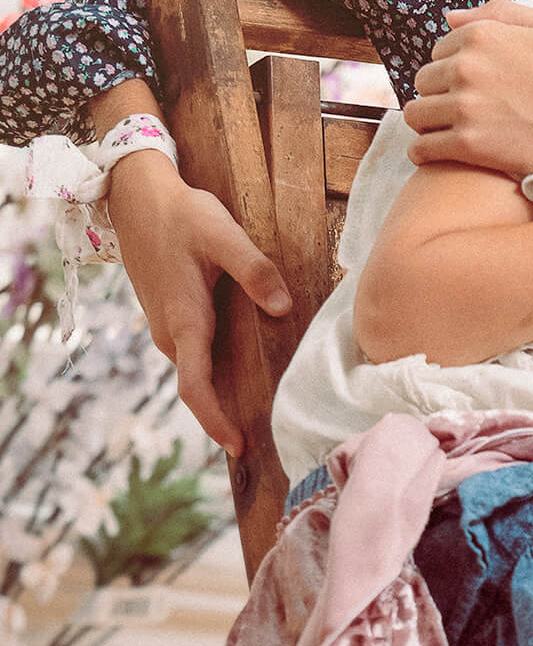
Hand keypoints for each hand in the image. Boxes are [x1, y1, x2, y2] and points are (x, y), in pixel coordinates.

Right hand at [107, 152, 291, 455]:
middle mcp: (172, 333)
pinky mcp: (171, 316)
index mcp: (184, 321)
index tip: (238, 447)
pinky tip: (246, 371)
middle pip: (200, 387)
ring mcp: (168, 326)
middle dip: (227, 416)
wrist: (138, 198)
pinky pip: (195, 354)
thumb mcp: (223, 235)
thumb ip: (254, 270)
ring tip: (262, 413)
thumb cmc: (182, 215)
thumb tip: (281, 307)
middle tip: (267, 440)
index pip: (196, 387)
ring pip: (198, 370)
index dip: (216, 420)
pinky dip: (217, 370)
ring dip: (223, 394)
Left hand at [404, 2, 532, 191]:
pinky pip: (422, 148)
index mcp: (484, 35)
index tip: (471, 83)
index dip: (453, 66)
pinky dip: (423, 152)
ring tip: (446, 130)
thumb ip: (500, 13)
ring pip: (416, 114)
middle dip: (439, 93)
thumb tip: (450, 17)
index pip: (439, 49)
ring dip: (427, 122)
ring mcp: (465, 106)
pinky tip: (435, 153)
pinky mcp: (467, 145)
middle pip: (424, 81)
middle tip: (462, 109)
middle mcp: (467, 66)